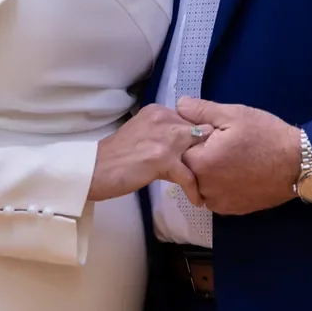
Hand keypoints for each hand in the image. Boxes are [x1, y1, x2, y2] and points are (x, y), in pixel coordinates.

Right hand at [89, 105, 212, 203]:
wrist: (94, 170)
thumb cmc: (116, 157)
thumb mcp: (142, 134)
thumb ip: (163, 134)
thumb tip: (187, 143)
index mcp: (158, 111)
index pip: (191, 119)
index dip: (201, 137)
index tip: (209, 152)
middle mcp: (163, 118)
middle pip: (201, 131)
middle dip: (211, 151)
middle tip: (216, 170)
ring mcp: (164, 138)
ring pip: (199, 150)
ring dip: (206, 169)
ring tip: (210, 184)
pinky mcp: (162, 159)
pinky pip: (188, 176)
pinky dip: (194, 189)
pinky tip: (197, 200)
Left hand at [176, 98, 301, 214]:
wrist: (298, 164)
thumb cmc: (266, 136)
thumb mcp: (233, 115)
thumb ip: (200, 111)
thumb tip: (178, 106)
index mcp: (201, 163)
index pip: (178, 151)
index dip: (190, 139)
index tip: (207, 132)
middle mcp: (205, 188)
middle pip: (188, 170)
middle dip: (199, 156)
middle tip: (222, 144)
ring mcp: (219, 202)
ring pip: (201, 185)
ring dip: (208, 173)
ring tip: (231, 159)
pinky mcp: (232, 210)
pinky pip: (216, 197)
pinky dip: (220, 186)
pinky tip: (237, 173)